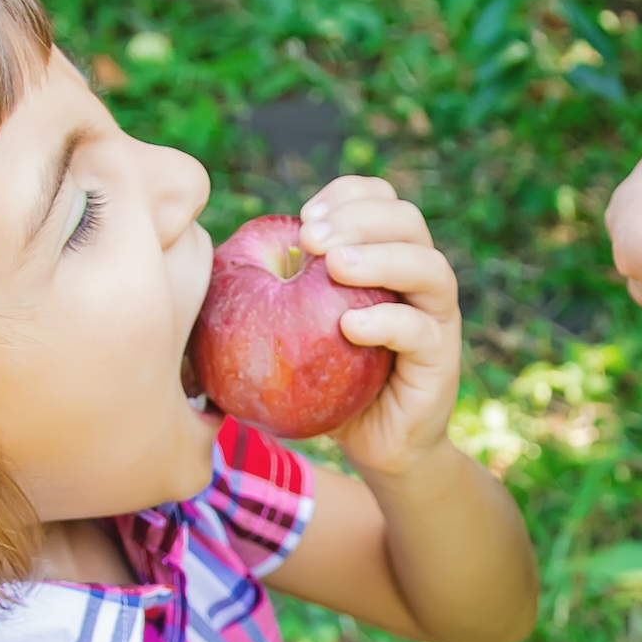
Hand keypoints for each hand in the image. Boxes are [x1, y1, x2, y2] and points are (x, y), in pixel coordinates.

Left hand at [299, 177, 460, 478]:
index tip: (302, 217)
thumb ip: (269, 288)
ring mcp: (436, 319)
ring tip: (333, 266)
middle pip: (408, 221)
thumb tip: (201, 252)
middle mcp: (419, 279)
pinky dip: (386, 323)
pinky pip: (420, 332)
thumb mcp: (293, 326)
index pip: (381, 200)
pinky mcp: (440, 362)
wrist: (375, 445)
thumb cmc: (326, 381)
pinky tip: (347, 327)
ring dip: (380, 258)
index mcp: (388, 256)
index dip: (346, 195)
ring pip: (429, 268)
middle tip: (309, 237)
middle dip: (358, 218)